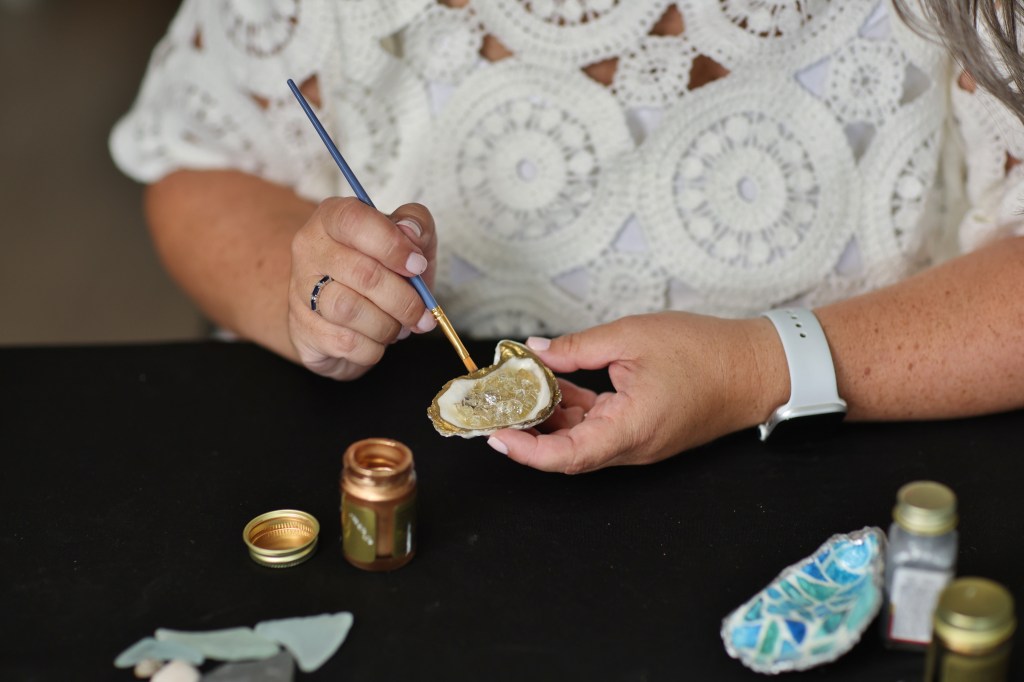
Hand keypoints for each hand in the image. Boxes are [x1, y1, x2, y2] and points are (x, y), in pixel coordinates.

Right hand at [288, 198, 437, 379]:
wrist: (343, 310)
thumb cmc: (381, 268)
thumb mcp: (407, 240)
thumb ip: (416, 225)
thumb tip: (411, 230)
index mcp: (332, 218)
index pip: (354, 221)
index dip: (392, 245)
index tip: (418, 266)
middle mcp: (309, 250)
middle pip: (362, 274)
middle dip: (403, 299)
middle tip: (422, 313)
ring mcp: (299, 290)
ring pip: (350, 311)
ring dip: (388, 326)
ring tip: (399, 326)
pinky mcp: (302, 328)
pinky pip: (346, 343)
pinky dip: (373, 348)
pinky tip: (376, 339)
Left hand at [486, 312, 786, 472]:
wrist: (757, 368)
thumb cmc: (705, 352)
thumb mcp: (633, 336)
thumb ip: (577, 347)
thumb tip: (536, 350)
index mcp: (630, 429)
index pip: (566, 456)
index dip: (525, 450)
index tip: (495, 433)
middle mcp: (632, 447)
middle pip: (566, 451)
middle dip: (527, 431)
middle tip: (495, 405)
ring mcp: (638, 443)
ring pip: (581, 439)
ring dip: (550, 418)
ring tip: (519, 388)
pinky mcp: (643, 432)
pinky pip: (599, 429)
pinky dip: (574, 410)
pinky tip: (556, 384)